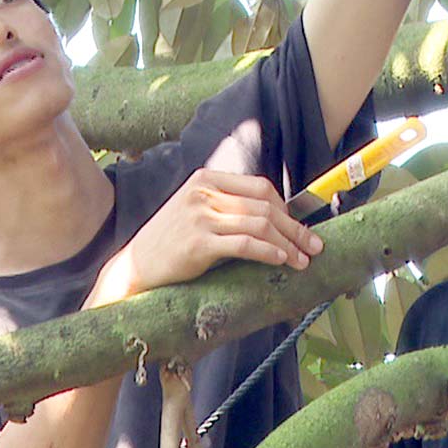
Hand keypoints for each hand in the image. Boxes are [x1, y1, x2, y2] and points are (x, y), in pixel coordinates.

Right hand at [95, 169, 323, 298]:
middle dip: (295, 228)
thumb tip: (272, 218)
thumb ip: (225, 206)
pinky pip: (245, 244)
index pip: (259, 187)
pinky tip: (281, 260)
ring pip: (259, 224)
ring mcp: (201, 216)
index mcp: (206, 179)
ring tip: (303, 260)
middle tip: (314, 246)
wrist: (134, 267)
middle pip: (265, 206)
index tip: (300, 227)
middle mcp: (204, 193)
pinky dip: (268, 252)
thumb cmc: (169, 242)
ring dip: (288, 244)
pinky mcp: (199, 243)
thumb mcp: (194, 211)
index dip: (286, 208)